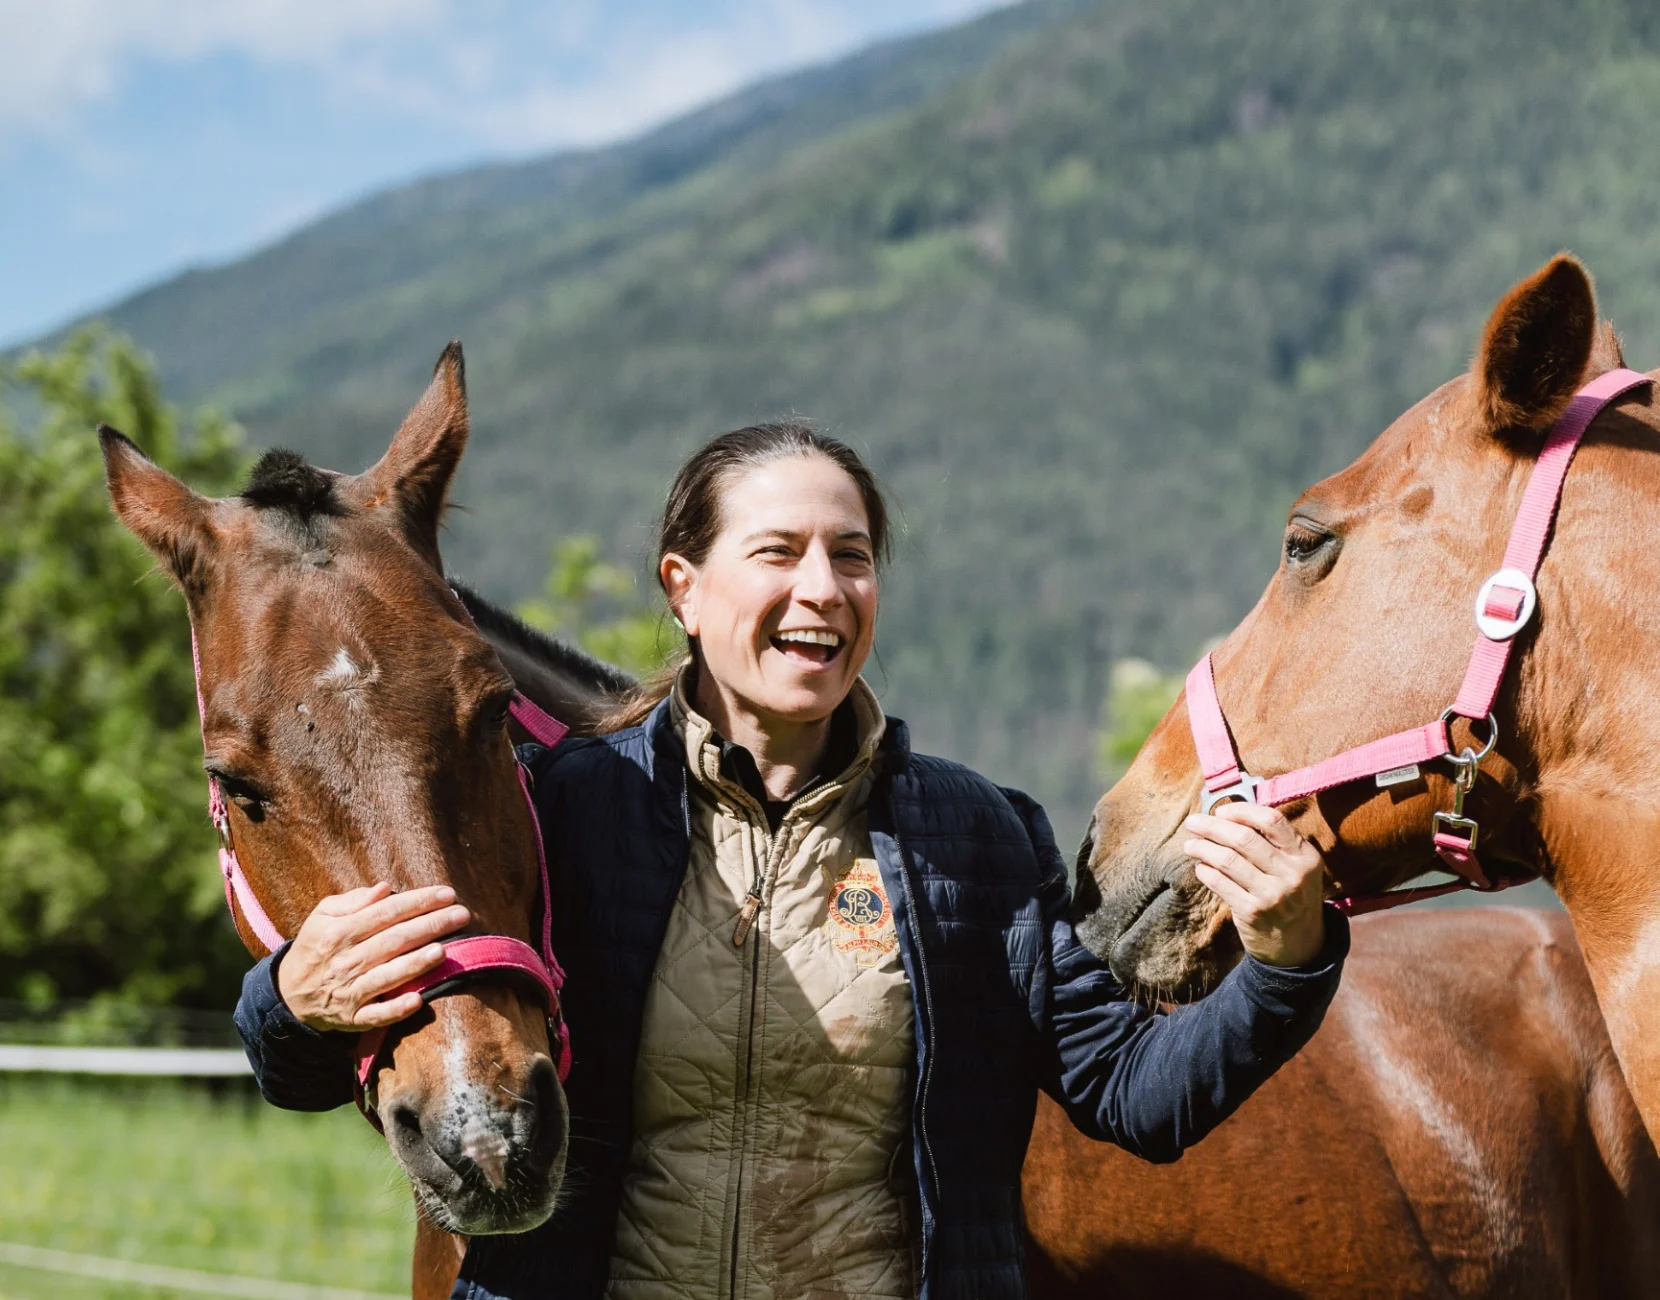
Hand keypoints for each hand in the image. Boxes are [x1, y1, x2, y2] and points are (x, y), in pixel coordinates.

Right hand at [275, 883, 468, 1031]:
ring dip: (415, 964)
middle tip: (462, 915)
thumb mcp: (323, 915)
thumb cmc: (318, 946)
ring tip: (443, 950)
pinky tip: (418, 1000)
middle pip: (393, 941)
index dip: (418, 902)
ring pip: (387, 976)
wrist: (289, 993)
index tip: (448, 894)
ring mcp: (350, 991)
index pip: (386, 913)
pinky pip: (377, 1015)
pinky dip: (396, 1009)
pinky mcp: (353, 1018)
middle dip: (430, 926)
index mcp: (339, 932)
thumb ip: (353, 901)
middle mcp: (346, 961)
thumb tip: (385, 889)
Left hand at [1182, 803, 1326, 968]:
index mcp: (1305, 855)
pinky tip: (1200, 867)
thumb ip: (1272, 842)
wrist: (1298, 944)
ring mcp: (1272, 894)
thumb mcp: (1296, 867)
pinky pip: (1219, 883)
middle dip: (1211, 827)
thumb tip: (1225, 815)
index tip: (1221, 811)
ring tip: (1190, 845)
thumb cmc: (1290, 894)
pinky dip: (1204, 871)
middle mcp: (1292, 874)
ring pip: (1227, 859)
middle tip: (1192, 823)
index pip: (1272, 820)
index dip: (1241, 811)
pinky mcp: (1252, 911)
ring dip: (1202, 848)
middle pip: (1243, 838)